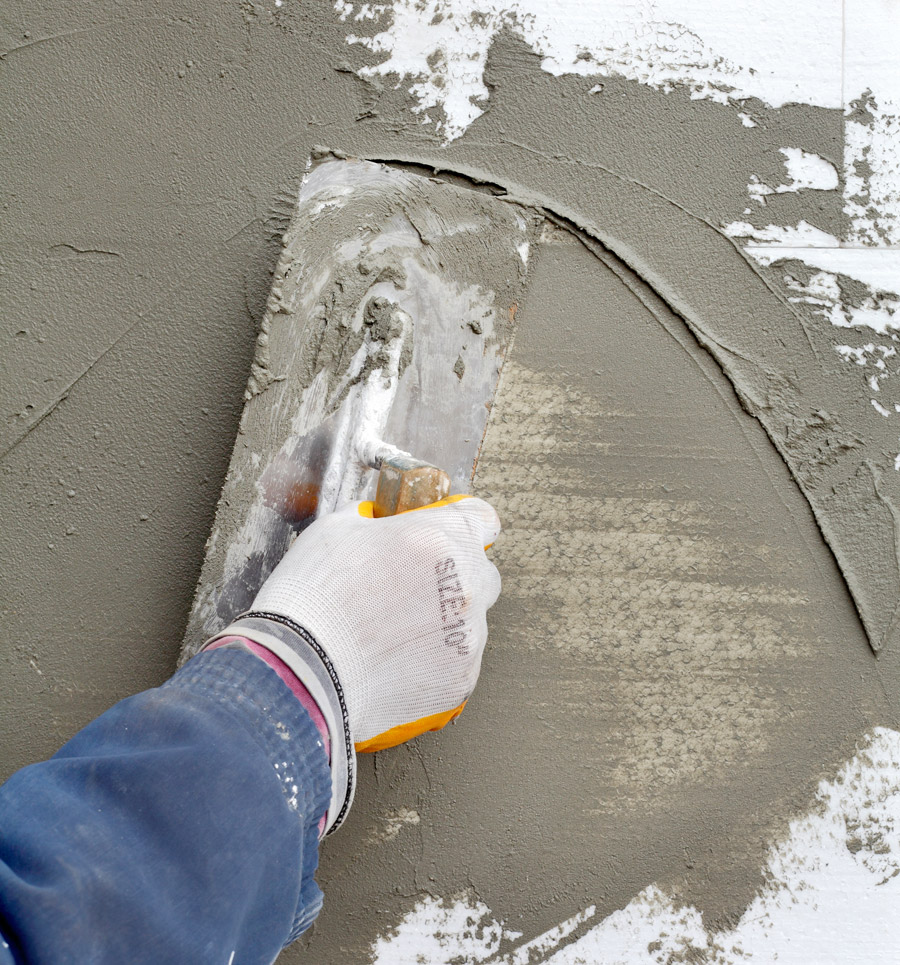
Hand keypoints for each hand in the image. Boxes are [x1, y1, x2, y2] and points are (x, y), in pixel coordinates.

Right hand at [253, 496, 500, 749]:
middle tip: (411, 590)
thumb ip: (376, 520)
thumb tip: (381, 522)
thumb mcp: (337, 530)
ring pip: (469, 623)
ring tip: (391, 635)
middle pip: (483, 574)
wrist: (301, 673)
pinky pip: (457, 665)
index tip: (447, 533)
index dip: (463, 523)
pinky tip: (394, 663)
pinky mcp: (459, 681)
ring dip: (442, 623)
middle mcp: (465, 586)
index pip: (483, 518)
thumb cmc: (313, 598)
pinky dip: (433, 663)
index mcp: (440, 539)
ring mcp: (466, 638)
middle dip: (456, 577)